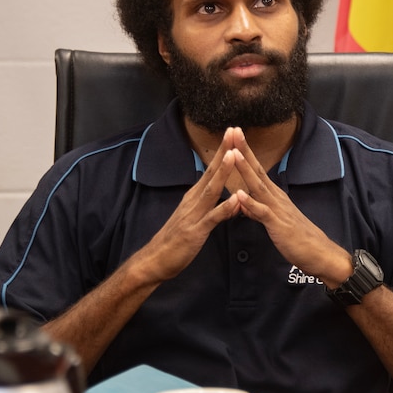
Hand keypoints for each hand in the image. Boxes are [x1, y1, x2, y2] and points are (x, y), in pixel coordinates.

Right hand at [133, 130, 241, 283]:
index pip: (211, 170)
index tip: (232, 133)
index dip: (222, 152)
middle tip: (233, 131)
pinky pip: (212, 218)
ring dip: (224, 172)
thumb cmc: (177, 240)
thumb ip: (216, 209)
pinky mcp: (195, 231)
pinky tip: (236, 200)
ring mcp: (194, 214)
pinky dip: (225, 208)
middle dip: (224, 152)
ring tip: (234, 155)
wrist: (156, 260)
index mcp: (195, 196)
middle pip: (211, 172)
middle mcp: (193, 200)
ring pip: (211, 190)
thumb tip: (234, 201)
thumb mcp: (198, 220)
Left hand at [228, 128, 352, 286]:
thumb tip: (243, 201)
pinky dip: (250, 203)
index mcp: (273, 195)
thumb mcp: (273, 221)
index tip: (234, 135)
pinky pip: (262, 212)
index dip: (245, 152)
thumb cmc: (296, 237)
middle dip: (244, 150)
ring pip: (257, 186)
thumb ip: (256, 209)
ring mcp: (277, 208)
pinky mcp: (278, 224)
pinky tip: (239, 194)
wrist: (318, 253)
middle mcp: (275, 197)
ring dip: (245, 169)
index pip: (257, 169)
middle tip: (233, 130)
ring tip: (233, 153)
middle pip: (257, 169)